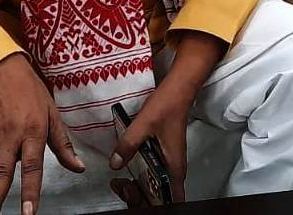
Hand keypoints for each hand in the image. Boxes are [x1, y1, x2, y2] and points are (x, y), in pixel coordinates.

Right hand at [0, 53, 84, 214]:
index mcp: (32, 131)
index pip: (32, 167)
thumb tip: (78, 167)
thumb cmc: (29, 90)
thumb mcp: (52, 112)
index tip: (27, 212)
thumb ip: (63, 143)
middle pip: (1, 172)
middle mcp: (10, 136)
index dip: (30, 191)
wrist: (2, 68)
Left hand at [110, 32, 225, 206]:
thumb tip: (114, 164)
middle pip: (161, 197)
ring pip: (158, 186)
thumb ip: (128, 145)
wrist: (178, 89)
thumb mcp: (143, 125)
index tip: (135, 196)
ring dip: (141, 188)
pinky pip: (156, 174)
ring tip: (122, 181)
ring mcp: (171, 162)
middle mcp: (175, 169)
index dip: (152, 205)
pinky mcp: (166, 154)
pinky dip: (143, 176)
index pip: (170, 201)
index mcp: (173, 168)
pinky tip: (129, 167)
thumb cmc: (166, 106)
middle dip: (141, 198)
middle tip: (122, 186)